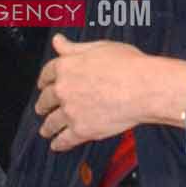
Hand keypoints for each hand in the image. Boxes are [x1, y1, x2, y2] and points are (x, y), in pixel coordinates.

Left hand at [35, 36, 178, 148]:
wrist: (143, 88)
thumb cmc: (128, 66)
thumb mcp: (99, 48)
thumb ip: (74, 48)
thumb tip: (58, 41)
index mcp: (66, 66)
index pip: (46, 74)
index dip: (43, 81)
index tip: (43, 85)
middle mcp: (63, 89)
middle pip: (46, 99)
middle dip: (43, 104)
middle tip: (42, 108)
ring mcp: (71, 111)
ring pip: (52, 122)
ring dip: (47, 127)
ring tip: (45, 130)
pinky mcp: (81, 130)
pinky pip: (64, 140)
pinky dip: (59, 144)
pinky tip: (57, 145)